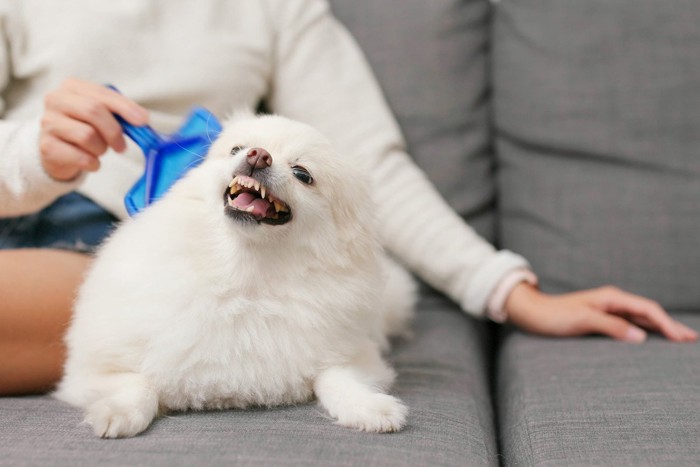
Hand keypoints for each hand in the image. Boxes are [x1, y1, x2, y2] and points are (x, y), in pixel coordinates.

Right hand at [39, 78, 148, 180]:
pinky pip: (81, 157)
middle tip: (121, 146)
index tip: (143, 120)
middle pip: (93, 111)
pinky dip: (93, 163)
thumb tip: (143, 120)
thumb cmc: (84, 128)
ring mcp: (48, 123)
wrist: (57, 150)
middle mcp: (56, 100)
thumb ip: (119, 113)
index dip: (125, 107)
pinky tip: (91, 161)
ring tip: (98, 150)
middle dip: (114, 131)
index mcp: (72, 87)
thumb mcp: (101, 115)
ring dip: (101, 148)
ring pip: (87, 136)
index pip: (102, 94)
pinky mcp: (46, 146)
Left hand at [504, 283, 697, 342]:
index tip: (683, 338)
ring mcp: (608, 309)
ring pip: (641, 318)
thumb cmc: (554, 315)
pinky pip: (630, 323)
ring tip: (679, 339)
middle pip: (649, 312)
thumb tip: (640, 336)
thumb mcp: (582, 320)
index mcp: (612, 298)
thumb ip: (610, 326)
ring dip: (661, 328)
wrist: (532, 313)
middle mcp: (613, 301)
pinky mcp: (601, 318)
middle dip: (671, 325)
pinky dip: (645, 330)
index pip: (648, 309)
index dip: (667, 323)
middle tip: (691, 340)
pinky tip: (652, 339)